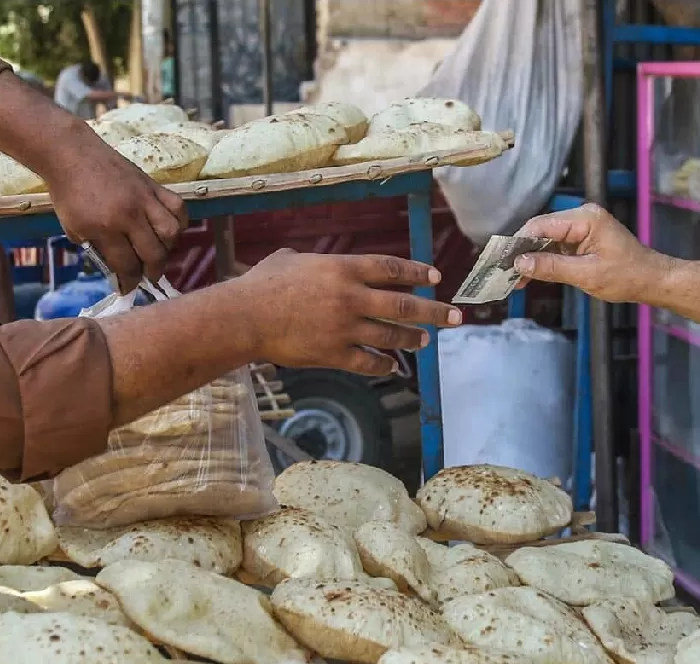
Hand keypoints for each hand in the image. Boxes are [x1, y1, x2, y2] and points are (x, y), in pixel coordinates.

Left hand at [47, 129, 187, 292]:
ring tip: (158, 251)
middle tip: (148, 275)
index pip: (126, 265)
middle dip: (152, 271)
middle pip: (154, 253)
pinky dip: (179, 222)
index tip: (128, 289)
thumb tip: (116, 266)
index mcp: (105, 228)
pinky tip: (170, 228)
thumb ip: (97, 247)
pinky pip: (177, 207)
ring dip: (168, 248)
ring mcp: (144, 199)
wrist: (71, 154)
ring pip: (171, 232)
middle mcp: (129, 215)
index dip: (129, 282)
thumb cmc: (67, 193)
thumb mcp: (73, 227)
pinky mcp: (153, 185)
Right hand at [238, 250, 462, 375]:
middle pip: (403, 304)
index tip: (435, 278)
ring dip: (413, 338)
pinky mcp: (334, 353)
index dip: (417, 272)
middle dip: (433, 310)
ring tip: (426, 340)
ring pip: (392, 335)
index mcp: (342, 268)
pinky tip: (392, 366)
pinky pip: (368, 362)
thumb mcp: (289, 260)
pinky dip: (384, 365)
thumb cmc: (261, 285)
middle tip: (455, 316)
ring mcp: (345, 327)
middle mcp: (351, 296)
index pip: (392, 268)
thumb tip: (307, 262)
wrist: (244, 317)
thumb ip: (310, 262)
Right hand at [513, 204, 671, 302]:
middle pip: (540, 229)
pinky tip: (530, 274)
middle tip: (504, 272)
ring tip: (514, 278)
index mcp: (586, 219)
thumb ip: (551, 267)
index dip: (518, 242)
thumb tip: (520, 264)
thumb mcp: (586, 275)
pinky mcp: (581, 237)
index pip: (541, 225)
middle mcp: (582, 216)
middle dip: (522, 251)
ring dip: (530, 257)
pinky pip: (555, 245)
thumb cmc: (627, 276)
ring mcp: (581, 226)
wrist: (651, 279)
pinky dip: (542, 259)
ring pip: (545, 238)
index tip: (501, 260)